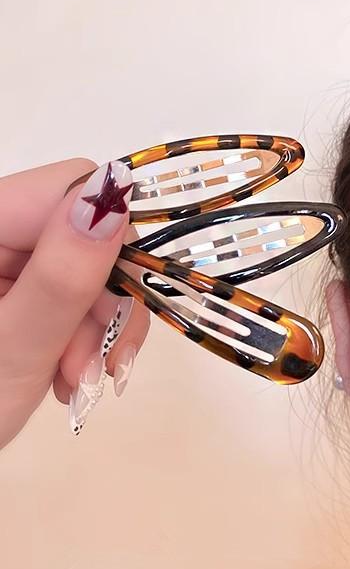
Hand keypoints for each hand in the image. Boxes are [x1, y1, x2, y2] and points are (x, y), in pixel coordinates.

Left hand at [0, 158, 149, 447]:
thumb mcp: (15, 348)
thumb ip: (63, 274)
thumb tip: (116, 193)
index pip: (68, 188)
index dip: (111, 239)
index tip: (119, 310)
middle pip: (84, 232)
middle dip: (106, 300)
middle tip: (97, 363)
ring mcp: (1, 262)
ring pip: (88, 268)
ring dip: (99, 327)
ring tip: (78, 379)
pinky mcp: (12, 286)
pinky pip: (72, 292)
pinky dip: (84, 334)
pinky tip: (69, 371)